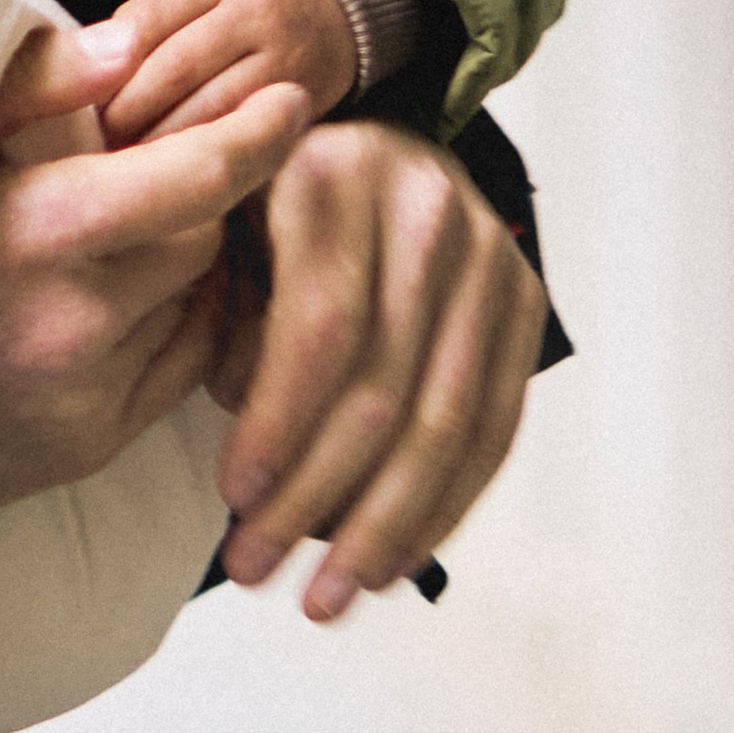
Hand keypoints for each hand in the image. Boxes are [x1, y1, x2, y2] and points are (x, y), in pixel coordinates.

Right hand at [0, 76, 311, 517]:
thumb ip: (28, 92)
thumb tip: (126, 45)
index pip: (189, 180)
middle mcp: (68, 324)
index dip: (254, 134)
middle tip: (146, 173)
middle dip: (191, 197)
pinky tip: (107, 302)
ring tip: (112, 240)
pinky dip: (166, 325)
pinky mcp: (89, 447)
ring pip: (195, 301)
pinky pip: (179, 367)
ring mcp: (83, 396)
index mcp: (28, 236)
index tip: (292, 101)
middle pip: (201, 236)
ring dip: (177, 263)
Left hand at [96, 0, 356, 144]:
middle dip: (126, 111)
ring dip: (158, 142)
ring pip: (208, 109)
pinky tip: (173, 170)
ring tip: (124, 161)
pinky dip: (202, 152)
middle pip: (173, 70)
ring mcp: (284, 59)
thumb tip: (87, 75)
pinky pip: (242, 133)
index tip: (78, 99)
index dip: (106, 67)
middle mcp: (254, 13)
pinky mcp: (303, 101)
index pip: (145, 21)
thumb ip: (150, 21)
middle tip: (93, 141)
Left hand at [213, 118, 545, 619]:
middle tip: (256, 570)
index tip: (231, 499)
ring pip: (446, 419)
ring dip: (384, 525)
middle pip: (383, 386)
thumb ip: (212, 312)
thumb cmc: (254, 199)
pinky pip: (494, 423)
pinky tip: (394, 561)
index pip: (319, 327)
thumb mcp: (209, 221)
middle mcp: (424, 208)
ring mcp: (489, 253)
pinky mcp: (524, 297)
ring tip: (326, 595)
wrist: (363, 137)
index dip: (277, 424)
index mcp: (332, 176)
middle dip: (316, 497)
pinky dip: (444, 504)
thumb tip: (240, 448)